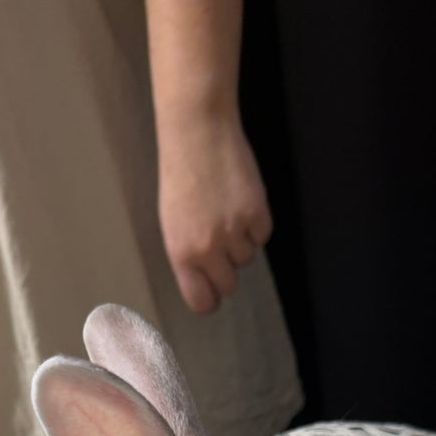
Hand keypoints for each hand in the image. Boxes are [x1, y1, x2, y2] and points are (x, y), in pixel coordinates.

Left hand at [156, 115, 271, 313]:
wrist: (197, 134)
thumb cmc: (180, 176)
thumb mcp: (172, 223)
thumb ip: (189, 256)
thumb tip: (207, 281)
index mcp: (181, 253)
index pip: (202, 301)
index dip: (210, 298)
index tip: (213, 291)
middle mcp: (207, 248)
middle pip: (229, 285)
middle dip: (227, 269)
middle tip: (220, 244)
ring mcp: (234, 231)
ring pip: (247, 258)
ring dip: (241, 242)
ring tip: (226, 212)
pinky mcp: (256, 212)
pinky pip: (263, 235)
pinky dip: (256, 223)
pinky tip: (240, 201)